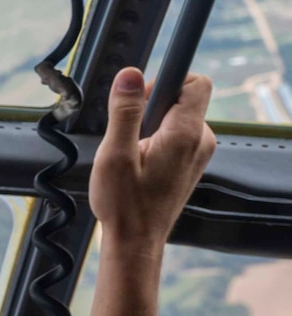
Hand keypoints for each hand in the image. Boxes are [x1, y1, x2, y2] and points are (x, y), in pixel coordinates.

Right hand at [87, 66, 216, 252]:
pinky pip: (178, 134)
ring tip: (132, 153)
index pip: (195, 82)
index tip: (139, 100)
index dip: (164, 81)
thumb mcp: (115, 155)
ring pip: (178, 116)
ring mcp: (199, 152)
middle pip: (184, 98)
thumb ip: (125, 112)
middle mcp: (200, 140)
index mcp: (185, 134)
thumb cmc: (125, 205)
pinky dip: (158, 139)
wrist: (136, 241)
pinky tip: (140, 162)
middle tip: (128, 135)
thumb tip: (130, 75)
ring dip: (153, 125)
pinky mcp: (192, 161)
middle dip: (152, 106)